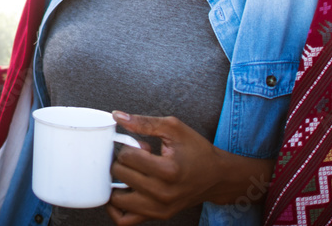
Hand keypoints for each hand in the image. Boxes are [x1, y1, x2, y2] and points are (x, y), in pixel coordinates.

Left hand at [105, 111, 272, 225]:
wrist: (216, 176)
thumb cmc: (197, 150)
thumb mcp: (173, 128)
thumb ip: (144, 122)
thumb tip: (117, 115)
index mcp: (168, 170)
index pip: (128, 157)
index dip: (128, 146)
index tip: (139, 145)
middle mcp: (163, 193)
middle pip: (120, 175)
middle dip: (121, 161)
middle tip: (134, 156)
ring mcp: (159, 208)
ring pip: (117, 200)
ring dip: (115, 183)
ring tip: (128, 173)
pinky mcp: (158, 216)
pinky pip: (124, 220)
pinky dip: (116, 208)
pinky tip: (122, 192)